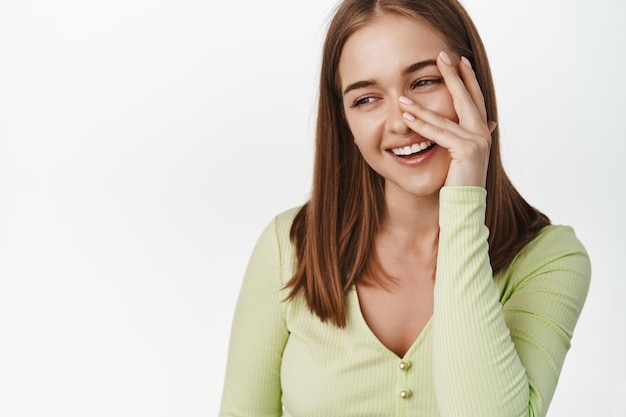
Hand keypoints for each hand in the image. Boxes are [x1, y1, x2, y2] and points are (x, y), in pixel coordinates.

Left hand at [398, 51, 495, 187]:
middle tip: (442, 55)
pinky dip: (421, 124)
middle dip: (453, 75)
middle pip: (467, 97)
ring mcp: (477, 141)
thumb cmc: (457, 183)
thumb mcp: (460, 156)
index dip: (467, 79)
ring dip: (423, 104)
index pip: (474, 99)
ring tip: (406, 93)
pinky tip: (407, 115)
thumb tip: (485, 122)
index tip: (458, 60)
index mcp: (482, 132)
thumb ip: (464, 136)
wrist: (464, 207)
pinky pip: (438, 133)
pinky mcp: (466, 150)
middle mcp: (483, 133)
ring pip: (447, 115)